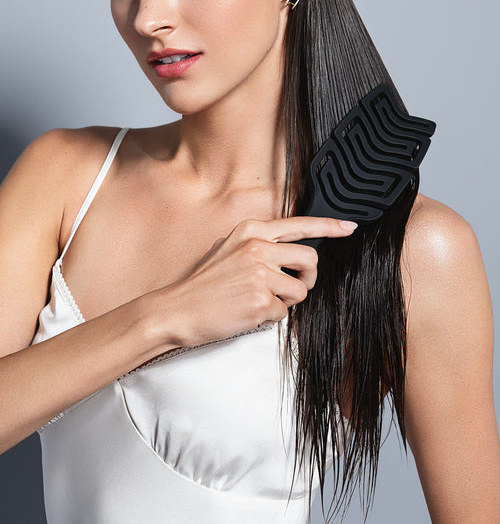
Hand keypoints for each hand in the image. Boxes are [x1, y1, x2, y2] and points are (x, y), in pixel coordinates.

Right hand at [160, 216, 356, 347]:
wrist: (177, 309)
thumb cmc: (204, 283)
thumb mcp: (230, 248)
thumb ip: (260, 244)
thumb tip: (291, 251)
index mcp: (252, 230)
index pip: (300, 225)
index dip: (330, 227)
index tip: (349, 227)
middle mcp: (258, 247)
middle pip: (311, 260)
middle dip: (308, 278)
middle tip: (293, 287)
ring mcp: (260, 274)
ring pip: (301, 290)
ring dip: (286, 301)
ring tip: (259, 300)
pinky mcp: (260, 301)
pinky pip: (284, 313)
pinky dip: (270, 317)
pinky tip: (248, 312)